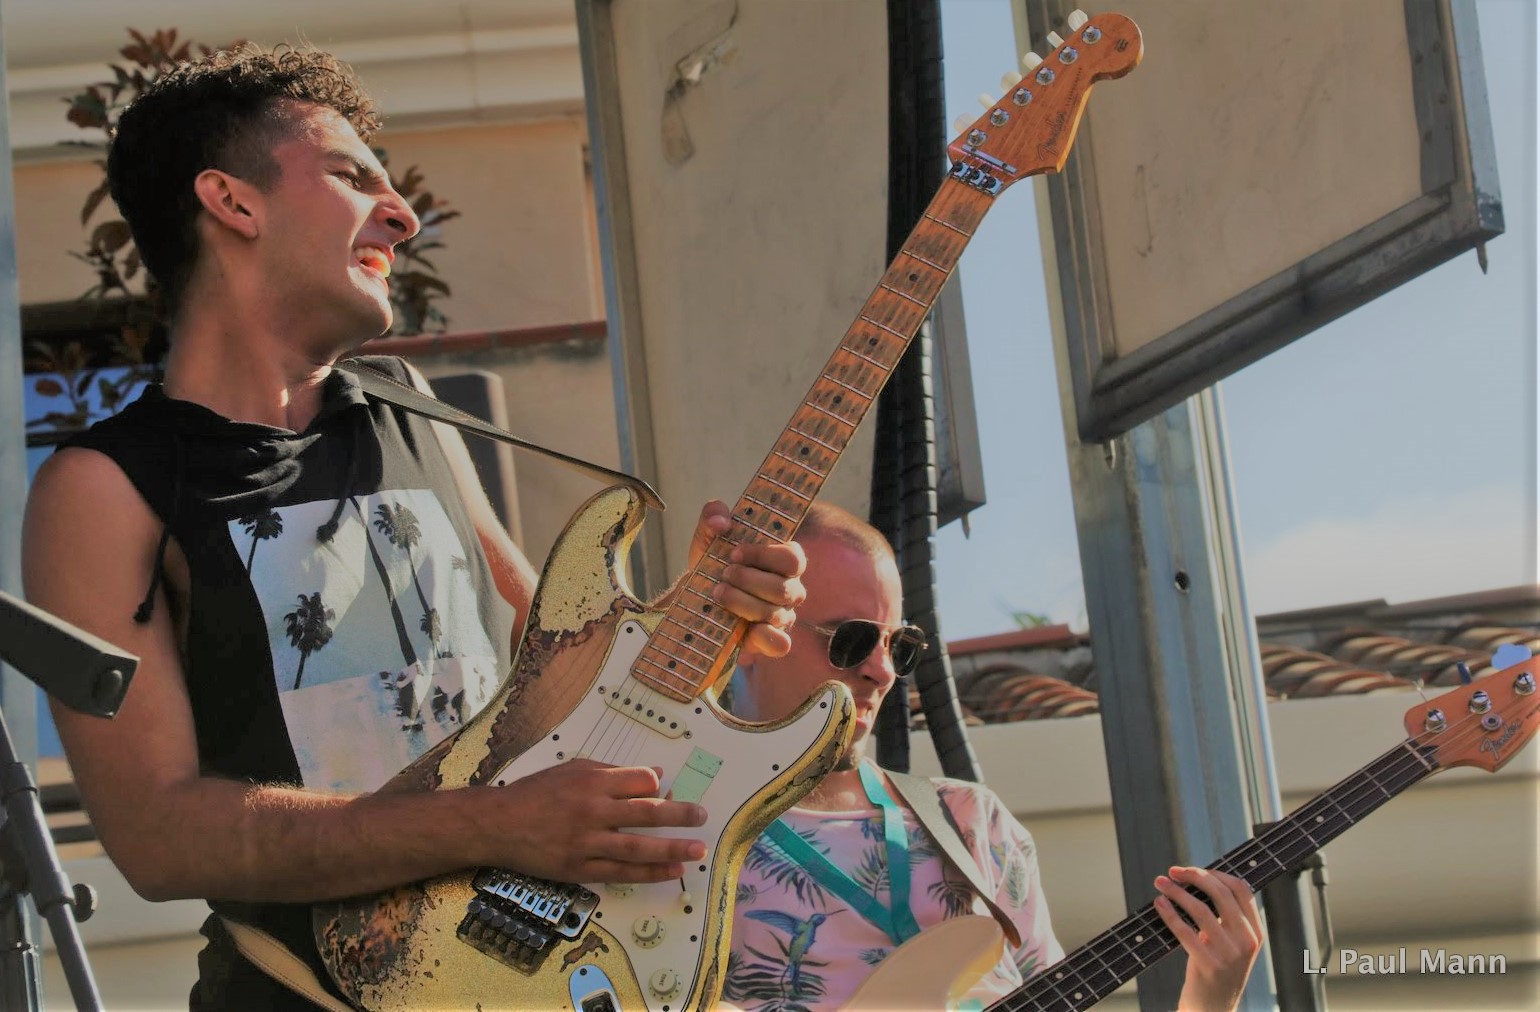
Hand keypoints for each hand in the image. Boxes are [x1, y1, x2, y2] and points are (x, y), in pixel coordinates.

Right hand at [491, 759, 707, 882]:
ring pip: (638, 847)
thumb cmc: (535, 793)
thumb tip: (655, 776)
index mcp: (592, 780)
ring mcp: (587, 842)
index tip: (667, 792)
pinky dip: (649, 873)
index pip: (640, 781)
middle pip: (646, 812)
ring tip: (697, 849)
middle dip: (679, 815)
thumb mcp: (573, 769)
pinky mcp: (580, 868)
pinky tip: (672, 871)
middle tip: (701, 816)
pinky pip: (622, 873)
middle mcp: (592, 810)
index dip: (658, 786)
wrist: (498, 824)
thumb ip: (613, 772)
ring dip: (673, 848)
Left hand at [686, 500, 805, 661]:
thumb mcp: (707, 538)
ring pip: (775, 613)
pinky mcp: (768, 640)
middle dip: (748, 580)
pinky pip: (780, 643)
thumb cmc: (712, 565)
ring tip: (718, 594)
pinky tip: (746, 630)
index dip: (764, 555)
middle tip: (723, 575)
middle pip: (783, 588)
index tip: (734, 553)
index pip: (793, 558)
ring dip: (742, 603)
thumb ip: (712, 517)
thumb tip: (721, 519)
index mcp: (784, 562)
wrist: (694, 599)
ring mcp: (782, 616)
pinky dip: (766, 638)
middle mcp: (789, 589)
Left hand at [1154, 866, 1263, 1011]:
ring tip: (1160, 883)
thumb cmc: (1217, 969)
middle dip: (1194, 876)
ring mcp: (1229, 955)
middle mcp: (1246, 942)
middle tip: (1173, 872)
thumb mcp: (1231, 943)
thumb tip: (1198, 879)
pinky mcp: (1208, 965)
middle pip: (1221, 894)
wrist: (1213, 1009)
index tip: (1193, 870)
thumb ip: (1225, 917)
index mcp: (1255, 932)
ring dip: (1176, 891)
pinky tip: (1159, 903)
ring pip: (1200, 909)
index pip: (1241, 889)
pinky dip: (1169, 912)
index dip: (1216, 873)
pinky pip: (1185, 931)